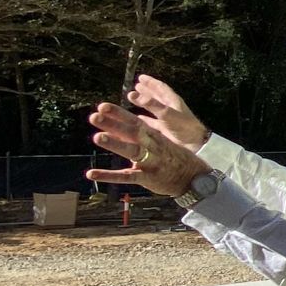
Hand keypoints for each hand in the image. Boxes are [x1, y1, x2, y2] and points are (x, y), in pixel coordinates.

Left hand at [85, 102, 211, 197]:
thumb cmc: (173, 158)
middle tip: (95, 116)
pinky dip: (109, 176)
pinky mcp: (148, 178)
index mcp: (154, 136)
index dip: (119, 114)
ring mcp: (151, 162)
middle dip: (114, 124)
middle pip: (132, 132)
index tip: (102, 106)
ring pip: (132, 151)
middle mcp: (152, 146)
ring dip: (115, 144)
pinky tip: (91, 174)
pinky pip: (127, 177)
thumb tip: (113, 130)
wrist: (194, 177)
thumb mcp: (158, 143)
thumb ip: (135, 138)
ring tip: (97, 137)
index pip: (134, 121)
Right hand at [127, 75, 209, 148]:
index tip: (141, 77)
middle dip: (147, 90)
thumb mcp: (166, 113)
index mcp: (172, 101)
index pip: (160, 87)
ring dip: (145, 102)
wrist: (194, 143)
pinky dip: (145, 118)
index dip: (151, 82)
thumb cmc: (183, 126)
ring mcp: (167, 118)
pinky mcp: (165, 129)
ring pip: (154, 107)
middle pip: (157, 96)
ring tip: (134, 98)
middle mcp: (170, 107)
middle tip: (137, 85)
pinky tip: (138, 118)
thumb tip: (133, 94)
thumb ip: (151, 104)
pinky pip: (152, 121)